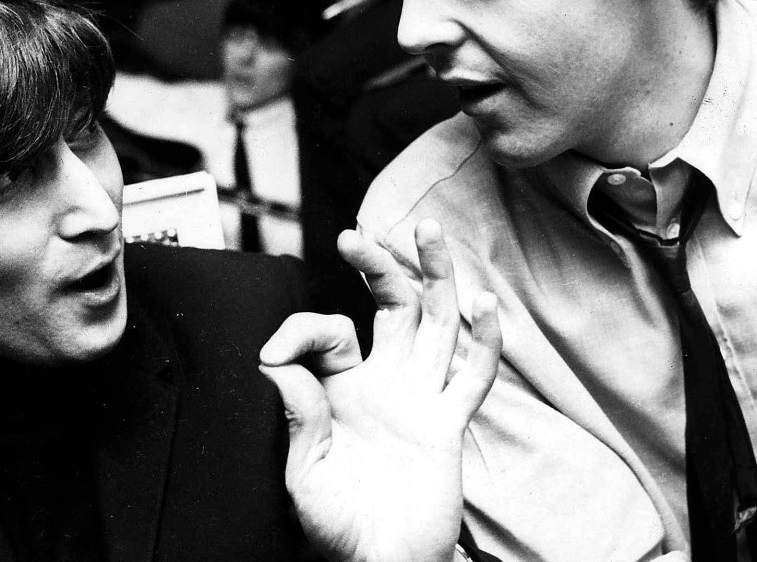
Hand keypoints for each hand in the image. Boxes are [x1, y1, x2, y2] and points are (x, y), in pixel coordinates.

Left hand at [259, 220, 501, 561]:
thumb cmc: (338, 523)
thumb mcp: (304, 473)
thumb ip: (298, 419)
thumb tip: (277, 367)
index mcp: (343, 388)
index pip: (329, 332)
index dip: (300, 332)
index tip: (271, 355)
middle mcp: (386, 382)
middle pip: (391, 306)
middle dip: (378, 266)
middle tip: (357, 236)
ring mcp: (421, 398)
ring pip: (435, 323)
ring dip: (434, 276)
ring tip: (428, 232)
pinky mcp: (448, 424)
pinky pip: (472, 378)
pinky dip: (484, 342)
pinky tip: (484, 305)